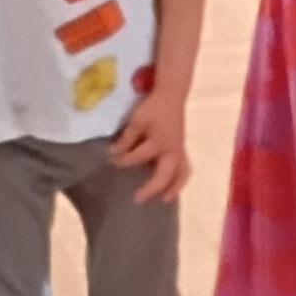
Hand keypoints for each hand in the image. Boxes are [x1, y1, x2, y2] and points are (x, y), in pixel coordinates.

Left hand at [111, 80, 190, 202]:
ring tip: (164, 200)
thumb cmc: (153, 107)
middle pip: (164, 175)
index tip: (111, 160)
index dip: (124, 160)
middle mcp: (172, 151)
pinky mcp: (182, 149)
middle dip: (152, 188)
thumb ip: (126, 138)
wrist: (171, 96)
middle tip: (138, 199)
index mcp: (159, 142)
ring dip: (174, 188)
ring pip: (181, 174)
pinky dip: (179, 179)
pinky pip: (184, 168)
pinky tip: (172, 187)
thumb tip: (114, 153)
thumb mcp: (137, 120)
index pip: (138, 156)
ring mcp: (179, 151)